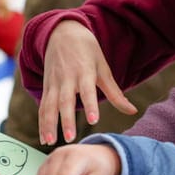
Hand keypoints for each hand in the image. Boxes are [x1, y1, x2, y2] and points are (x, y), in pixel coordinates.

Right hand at [37, 21, 135, 144]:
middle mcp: (67, 78)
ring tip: (51, 142)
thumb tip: (133, 111)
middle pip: (65, 101)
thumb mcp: (103, 67)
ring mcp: (54, 83)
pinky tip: (45, 138)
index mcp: (84, 71)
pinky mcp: (46, 87)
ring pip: (49, 105)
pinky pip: (43, 106)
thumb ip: (115, 92)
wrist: (62, 32)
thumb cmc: (87, 51)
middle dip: (67, 120)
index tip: (94, 120)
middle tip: (70, 137)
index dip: (91, 104)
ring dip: (49, 124)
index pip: (87, 90)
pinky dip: (42, 122)